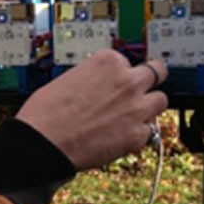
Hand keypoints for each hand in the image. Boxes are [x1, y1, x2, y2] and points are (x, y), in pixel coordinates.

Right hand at [15, 50, 167, 170]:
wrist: (42, 142)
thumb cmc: (46, 112)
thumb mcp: (68, 78)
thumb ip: (93, 78)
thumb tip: (99, 85)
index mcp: (108, 61)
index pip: (127, 61)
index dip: (120, 74)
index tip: (116, 83)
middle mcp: (126, 80)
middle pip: (156, 73)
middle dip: (147, 82)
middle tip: (139, 91)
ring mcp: (135, 107)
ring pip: (161, 100)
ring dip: (150, 106)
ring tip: (134, 115)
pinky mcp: (137, 135)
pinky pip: (150, 131)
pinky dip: (138, 134)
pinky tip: (121, 136)